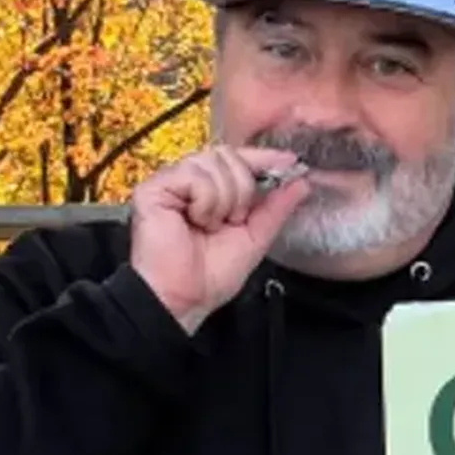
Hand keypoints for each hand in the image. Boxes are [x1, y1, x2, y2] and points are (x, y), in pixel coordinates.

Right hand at [127, 145, 312, 331]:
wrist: (183, 299)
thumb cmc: (209, 277)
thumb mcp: (254, 239)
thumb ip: (276, 209)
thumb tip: (301, 183)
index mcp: (210, 191)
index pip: (237, 159)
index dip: (262, 158)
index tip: (289, 162)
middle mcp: (188, 182)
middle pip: (228, 155)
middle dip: (242, 190)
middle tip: (232, 220)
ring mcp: (170, 182)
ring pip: (215, 163)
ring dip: (224, 201)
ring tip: (210, 226)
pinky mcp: (154, 188)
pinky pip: (196, 176)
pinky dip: (206, 203)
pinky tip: (196, 222)